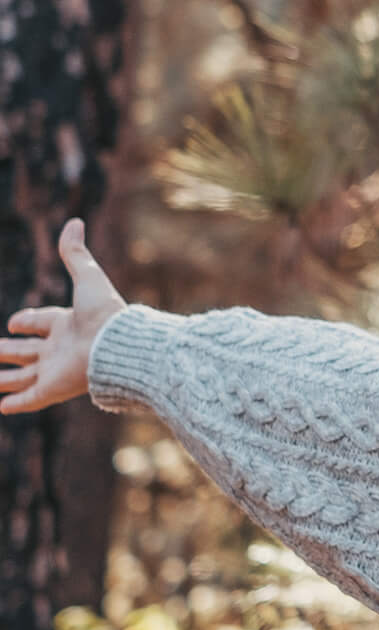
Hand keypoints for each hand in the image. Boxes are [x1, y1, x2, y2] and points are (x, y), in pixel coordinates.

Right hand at [0, 219, 126, 413]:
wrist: (116, 345)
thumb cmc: (104, 312)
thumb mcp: (86, 277)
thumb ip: (76, 254)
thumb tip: (75, 222)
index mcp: (69, 324)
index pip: (43, 323)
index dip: (27, 321)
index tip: (14, 323)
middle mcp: (62, 349)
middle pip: (31, 352)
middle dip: (11, 351)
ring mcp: (56, 371)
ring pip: (25, 377)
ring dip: (7, 380)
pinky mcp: (53, 390)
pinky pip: (29, 400)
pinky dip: (14, 405)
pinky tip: (2, 408)